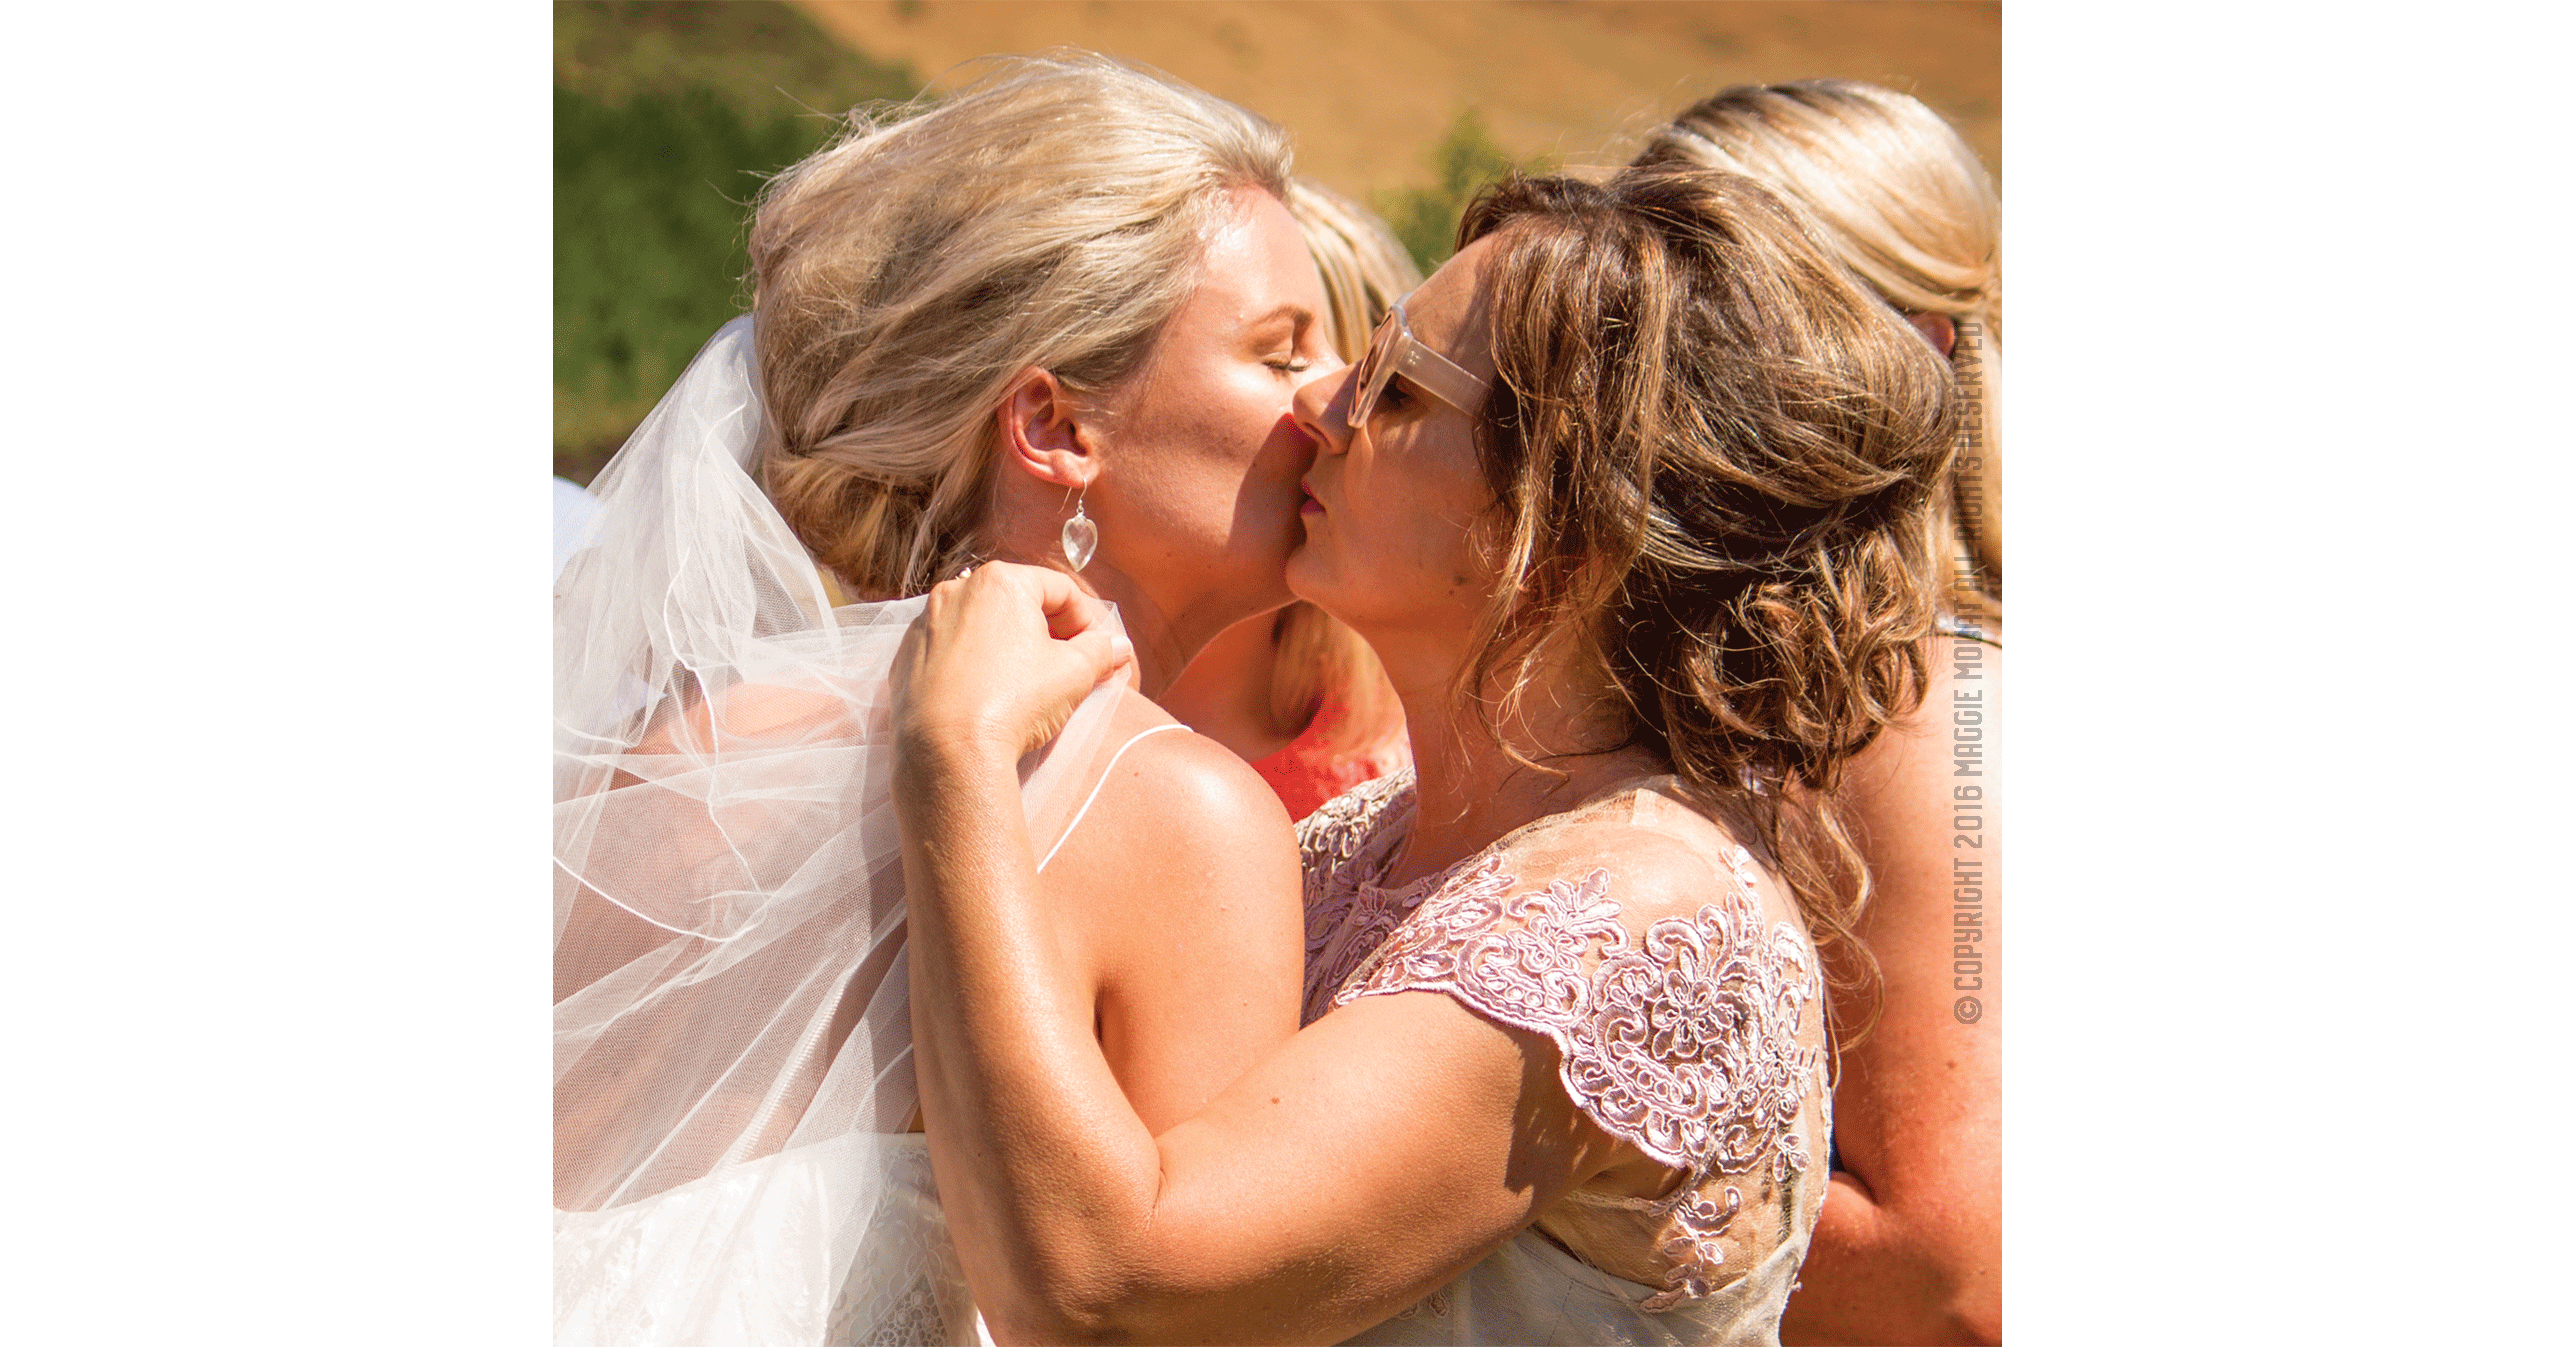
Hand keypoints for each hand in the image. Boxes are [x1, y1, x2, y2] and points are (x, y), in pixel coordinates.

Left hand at [893, 562, 1133, 768]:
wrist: (947, 752)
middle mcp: (957, 590)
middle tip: (1067, 666)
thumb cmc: (1014, 702)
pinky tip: (987, 695)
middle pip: (1017, 603)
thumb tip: (1119, 647)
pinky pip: (950, 650)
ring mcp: (925, 622)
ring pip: (981, 625)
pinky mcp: (905, 656)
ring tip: (1026, 683)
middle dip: (1048, 632)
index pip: (1060, 590)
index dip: (1087, 620)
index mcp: (1001, 582)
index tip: (1097, 650)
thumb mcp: (1074, 674)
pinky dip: (972, 663)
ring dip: (1008, 646)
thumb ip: (1100, 651)